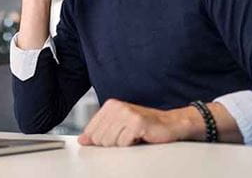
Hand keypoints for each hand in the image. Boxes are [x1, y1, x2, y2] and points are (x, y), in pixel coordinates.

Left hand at [78, 99, 201, 146]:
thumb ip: (99, 132)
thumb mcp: (118, 127)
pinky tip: (139, 137)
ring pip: (109, 142)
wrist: (168, 124)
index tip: (112, 138)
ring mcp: (126, 113)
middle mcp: (117, 106)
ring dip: (122, 145)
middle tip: (126, 137)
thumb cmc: (144, 126)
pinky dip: (131, 145)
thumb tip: (83, 140)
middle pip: (99, 138)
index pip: (91, 131)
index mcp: (110, 106)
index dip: (99, 140)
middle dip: (112, 143)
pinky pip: (123, 143)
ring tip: (132, 137)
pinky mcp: (136, 122)